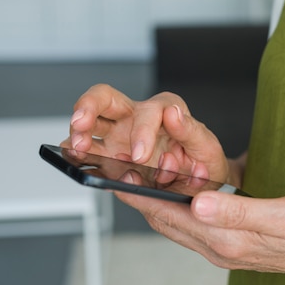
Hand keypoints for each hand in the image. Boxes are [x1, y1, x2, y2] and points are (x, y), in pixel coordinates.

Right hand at [64, 84, 233, 184]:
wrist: (200, 186)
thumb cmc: (203, 161)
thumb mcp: (207, 146)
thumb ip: (191, 130)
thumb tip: (173, 113)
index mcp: (164, 111)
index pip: (148, 110)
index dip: (141, 131)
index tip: (139, 155)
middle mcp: (137, 119)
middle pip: (105, 98)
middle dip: (88, 106)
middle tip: (81, 123)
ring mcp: (119, 137)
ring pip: (89, 123)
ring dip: (78, 134)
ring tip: (77, 149)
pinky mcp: (109, 157)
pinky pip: (87, 153)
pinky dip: (79, 158)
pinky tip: (78, 165)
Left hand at [115, 189, 284, 284]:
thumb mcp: (282, 215)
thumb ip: (237, 211)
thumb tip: (197, 202)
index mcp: (225, 239)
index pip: (167, 215)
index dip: (138, 194)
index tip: (112, 175)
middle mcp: (219, 247)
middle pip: (165, 221)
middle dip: (140, 196)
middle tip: (121, 170)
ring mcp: (225, 248)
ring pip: (177, 224)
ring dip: (157, 202)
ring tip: (143, 178)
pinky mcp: (234, 244)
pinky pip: (194, 226)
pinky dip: (179, 208)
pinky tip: (183, 193)